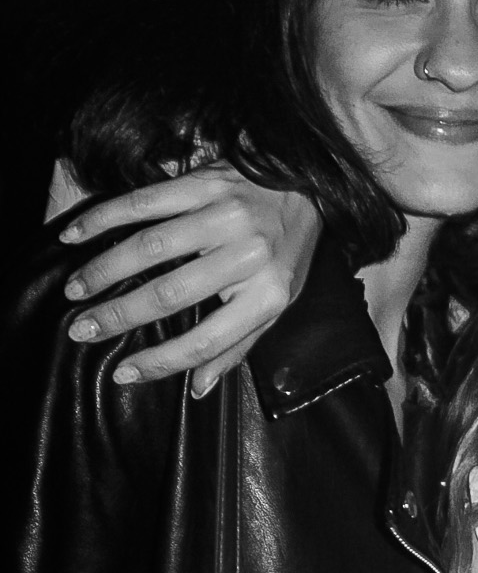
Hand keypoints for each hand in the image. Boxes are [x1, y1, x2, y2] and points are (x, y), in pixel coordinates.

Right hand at [60, 166, 321, 395]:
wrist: (307, 185)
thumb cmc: (286, 254)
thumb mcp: (274, 304)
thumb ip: (236, 347)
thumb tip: (198, 390)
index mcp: (267, 296)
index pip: (207, 340)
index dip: (162, 362)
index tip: (122, 374)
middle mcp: (247, 257)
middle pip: (169, 294)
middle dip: (117, 315)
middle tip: (80, 330)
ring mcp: (225, 216)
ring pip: (151, 247)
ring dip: (104, 270)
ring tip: (75, 291)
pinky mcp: (205, 183)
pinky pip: (144, 202)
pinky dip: (104, 218)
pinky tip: (75, 236)